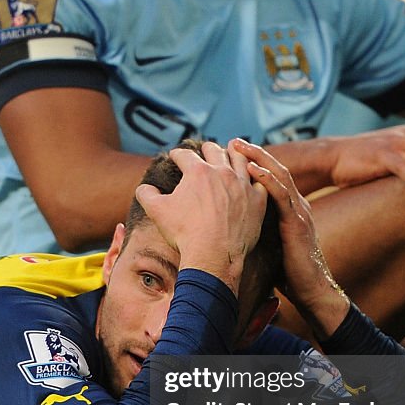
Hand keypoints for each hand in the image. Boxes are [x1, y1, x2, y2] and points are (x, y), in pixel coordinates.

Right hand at [135, 140, 266, 294]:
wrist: (213, 255)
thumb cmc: (184, 233)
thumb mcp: (156, 211)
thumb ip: (146, 194)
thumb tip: (143, 188)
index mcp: (197, 172)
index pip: (185, 155)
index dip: (177, 154)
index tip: (175, 156)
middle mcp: (222, 172)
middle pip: (214, 151)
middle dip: (206, 148)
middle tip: (204, 149)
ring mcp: (242, 185)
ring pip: (240, 159)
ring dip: (234, 152)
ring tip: (232, 150)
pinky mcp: (258, 200)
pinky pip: (261, 181)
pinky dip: (256, 175)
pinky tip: (253, 176)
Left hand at [230, 139, 349, 337]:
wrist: (312, 290)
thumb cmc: (288, 272)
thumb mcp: (269, 244)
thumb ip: (257, 230)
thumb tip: (230, 226)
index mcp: (290, 209)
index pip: (272, 178)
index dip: (254, 162)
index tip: (232, 152)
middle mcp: (297, 205)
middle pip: (275, 169)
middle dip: (254, 153)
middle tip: (232, 140)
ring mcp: (299, 212)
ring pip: (279, 176)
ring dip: (258, 158)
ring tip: (238, 146)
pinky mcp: (297, 224)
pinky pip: (282, 196)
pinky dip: (266, 179)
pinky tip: (251, 169)